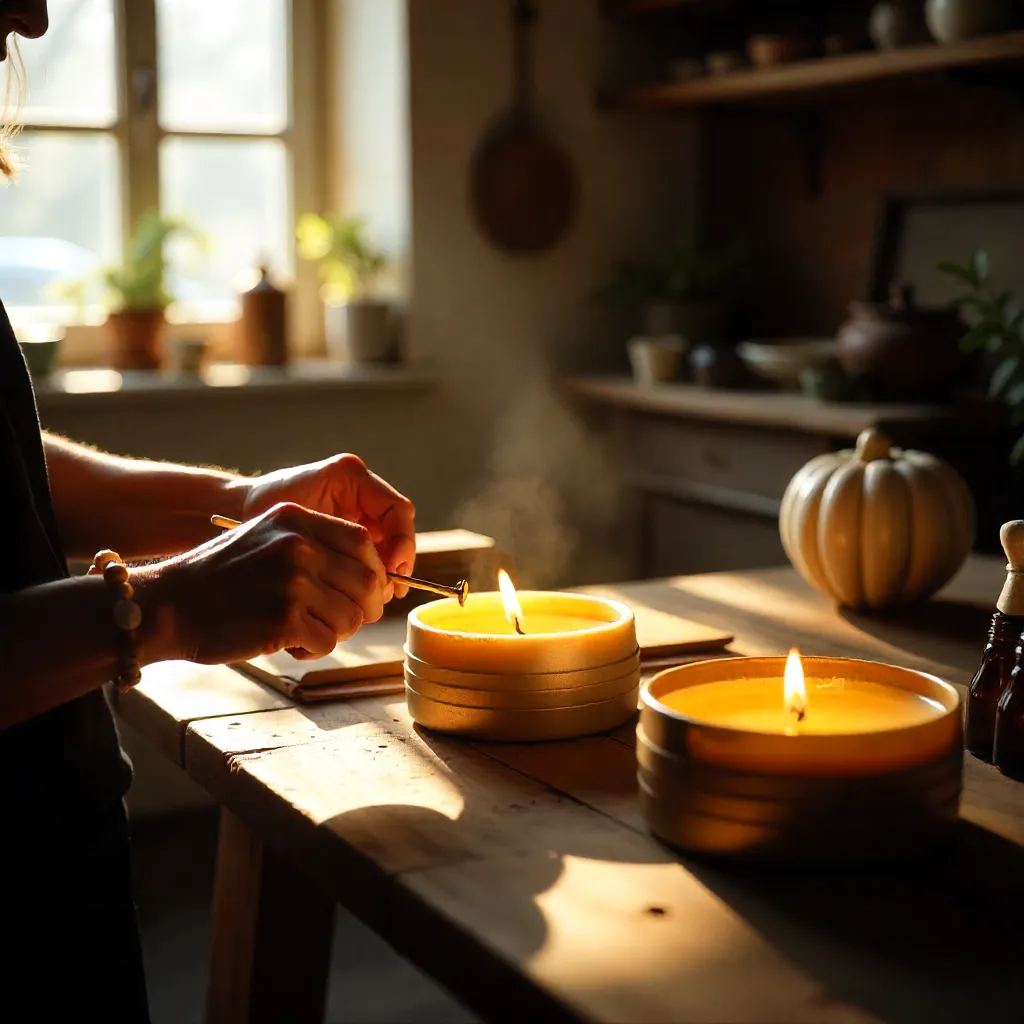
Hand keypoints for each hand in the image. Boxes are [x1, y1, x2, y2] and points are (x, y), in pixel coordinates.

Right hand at [139, 502, 388, 664]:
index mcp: (296, 519)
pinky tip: (291, 644)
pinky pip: (327, 642)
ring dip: (335, 632)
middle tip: (343, 621)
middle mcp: (298, 545)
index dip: (372, 572)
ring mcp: (292, 581)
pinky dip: (314, 650)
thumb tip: (371, 575)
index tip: (365, 592)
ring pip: (351, 617)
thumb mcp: (266, 538)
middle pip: (366, 582)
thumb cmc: (220, 579)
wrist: (168, 604)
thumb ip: (314, 546)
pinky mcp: (283, 618)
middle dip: (363, 609)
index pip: (362, 542)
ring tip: (305, 631)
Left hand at [237, 454, 415, 598]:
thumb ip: (338, 540)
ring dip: (383, 574)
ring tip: (371, 598)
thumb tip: (375, 572)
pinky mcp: (347, 532)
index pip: (398, 510)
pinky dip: (367, 577)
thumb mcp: (296, 523)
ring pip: (388, 547)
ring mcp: (356, 511)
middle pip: (398, 530)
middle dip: (395, 563)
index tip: (393, 572)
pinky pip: (370, 555)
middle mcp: (359, 490)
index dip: (403, 543)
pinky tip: (358, 596)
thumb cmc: (257, 513)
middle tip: (385, 593)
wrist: (233, 514)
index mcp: (350, 477)